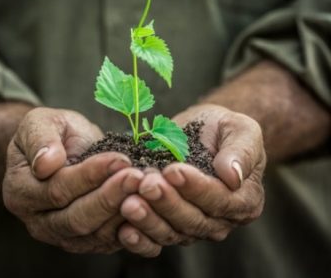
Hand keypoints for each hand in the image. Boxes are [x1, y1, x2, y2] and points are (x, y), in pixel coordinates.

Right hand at [3, 107, 143, 253]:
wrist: (63, 148)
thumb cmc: (53, 133)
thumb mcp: (40, 123)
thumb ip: (39, 139)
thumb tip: (46, 163)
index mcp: (21, 191)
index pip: (57, 189)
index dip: (90, 175)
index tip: (119, 159)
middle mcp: (38, 221)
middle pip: (77, 218)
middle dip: (110, 197)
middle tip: (138, 177)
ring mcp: (62, 235)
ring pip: (95, 234)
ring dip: (124, 212)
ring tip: (147, 189)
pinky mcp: (85, 241)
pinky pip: (108, 241)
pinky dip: (130, 227)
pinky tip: (147, 206)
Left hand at [118, 104, 265, 255]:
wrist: (200, 131)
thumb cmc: (222, 128)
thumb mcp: (241, 129)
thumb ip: (241, 151)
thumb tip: (233, 176)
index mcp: (244, 199)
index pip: (220, 200)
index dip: (196, 188)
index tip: (173, 171)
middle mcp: (220, 220)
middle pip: (193, 220)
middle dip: (167, 202)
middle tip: (146, 184)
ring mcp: (193, 226)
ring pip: (172, 232)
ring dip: (149, 219)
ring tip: (129, 203)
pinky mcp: (169, 225)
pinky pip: (155, 239)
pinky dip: (139, 239)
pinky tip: (124, 230)